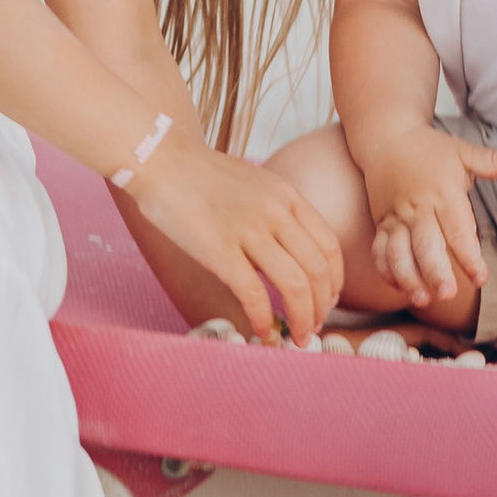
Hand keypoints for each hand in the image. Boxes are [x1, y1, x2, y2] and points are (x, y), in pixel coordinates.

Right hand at [136, 145, 343, 344]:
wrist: (161, 160)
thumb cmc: (203, 177)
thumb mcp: (256, 185)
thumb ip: (278, 216)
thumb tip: (290, 261)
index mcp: (287, 196)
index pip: (329, 247)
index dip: (335, 281)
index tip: (328, 301)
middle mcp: (275, 213)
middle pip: (318, 270)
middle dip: (322, 307)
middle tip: (314, 328)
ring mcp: (248, 231)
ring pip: (295, 285)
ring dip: (303, 319)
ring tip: (297, 336)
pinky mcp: (219, 251)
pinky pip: (253, 294)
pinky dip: (262, 318)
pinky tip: (260, 329)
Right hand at [363, 128, 496, 311]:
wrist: (386, 137)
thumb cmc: (431, 149)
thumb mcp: (462, 151)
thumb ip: (492, 160)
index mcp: (442, 193)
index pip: (457, 229)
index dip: (469, 256)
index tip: (481, 278)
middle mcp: (417, 208)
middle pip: (425, 244)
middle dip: (435, 271)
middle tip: (448, 295)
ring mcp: (396, 217)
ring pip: (398, 251)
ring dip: (408, 276)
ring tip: (421, 299)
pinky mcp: (381, 223)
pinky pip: (379, 249)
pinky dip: (386, 269)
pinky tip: (399, 287)